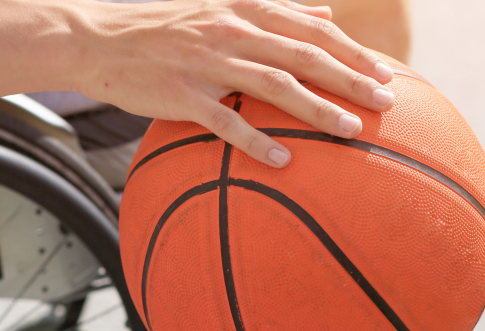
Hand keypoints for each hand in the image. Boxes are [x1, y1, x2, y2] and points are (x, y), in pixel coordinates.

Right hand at [75, 0, 394, 167]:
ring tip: (350, 130)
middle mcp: (231, 31)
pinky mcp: (182, 94)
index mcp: (243, 8)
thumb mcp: (218, 6)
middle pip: (303, 54)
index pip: (310, 29)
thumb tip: (326, 17)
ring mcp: (207, 62)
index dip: (351, 51)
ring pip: (274, 84)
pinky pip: (225, 120)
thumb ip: (275, 11)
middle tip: (386, 101)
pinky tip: (284, 161)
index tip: (386, 72)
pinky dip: (257, 141)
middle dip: (350, 78)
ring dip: (316, 108)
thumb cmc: (161, 26)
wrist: (98, 38)